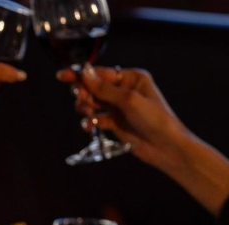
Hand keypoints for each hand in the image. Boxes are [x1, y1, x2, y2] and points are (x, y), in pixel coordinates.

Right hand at [58, 64, 228, 215]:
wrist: (166, 147)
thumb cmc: (156, 120)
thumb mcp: (129, 100)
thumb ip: (104, 88)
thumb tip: (85, 73)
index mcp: (131, 78)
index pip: (100, 73)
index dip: (80, 75)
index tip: (62, 76)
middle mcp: (123, 91)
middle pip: (93, 88)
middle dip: (84, 95)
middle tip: (83, 103)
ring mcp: (118, 108)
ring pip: (91, 104)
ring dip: (85, 109)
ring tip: (89, 116)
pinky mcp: (115, 123)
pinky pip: (95, 119)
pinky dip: (90, 122)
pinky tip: (90, 127)